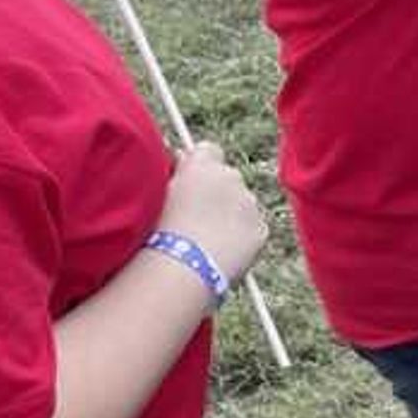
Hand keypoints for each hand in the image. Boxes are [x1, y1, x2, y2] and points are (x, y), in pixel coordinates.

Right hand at [158, 142, 269, 284]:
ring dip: (230, 216)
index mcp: (203, 164)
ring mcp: (249, 203)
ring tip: (205, 242)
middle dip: (217, 193)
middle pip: (228, 179)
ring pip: (243, 205)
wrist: (181, 267)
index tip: (189, 182)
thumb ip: (173, 171)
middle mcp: (231, 177)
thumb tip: (178, 157)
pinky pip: (253, 230)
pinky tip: (219, 254)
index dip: (199, 167)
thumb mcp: (157, 192)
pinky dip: (242, 239)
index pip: (207, 150)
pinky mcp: (260, 230)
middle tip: (197, 218)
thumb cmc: (157, 230)